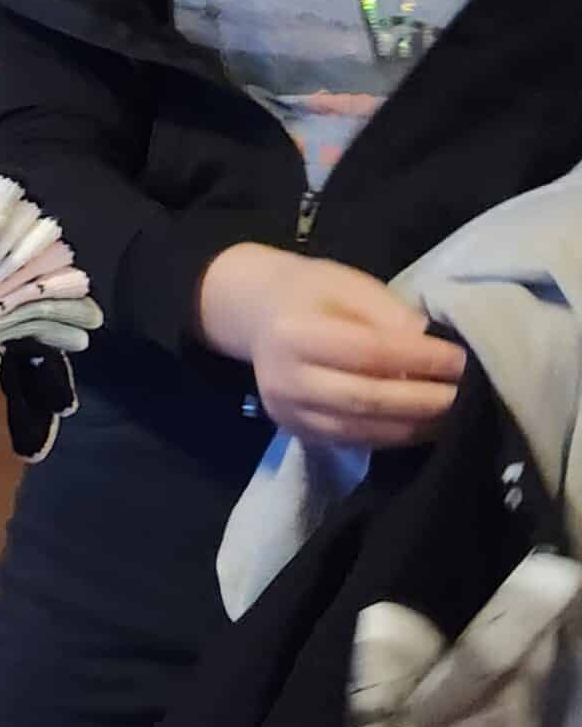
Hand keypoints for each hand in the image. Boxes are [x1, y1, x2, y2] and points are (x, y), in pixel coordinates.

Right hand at [198, 245, 462, 447]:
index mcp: (294, 333)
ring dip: (413, 425)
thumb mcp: (351, 285)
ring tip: (454, 413)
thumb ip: (390, 314)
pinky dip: (393, 436)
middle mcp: (285, 379)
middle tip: (467, 393)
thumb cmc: (312, 293)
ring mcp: (287, 411)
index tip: (462, 360)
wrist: (259, 316)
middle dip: (424, 400)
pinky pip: (351, 441)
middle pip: (364, 399)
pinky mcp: (296, 431)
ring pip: (359, 429)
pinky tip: (423, 425)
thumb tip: (432, 347)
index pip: (369, 353)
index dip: (421, 360)